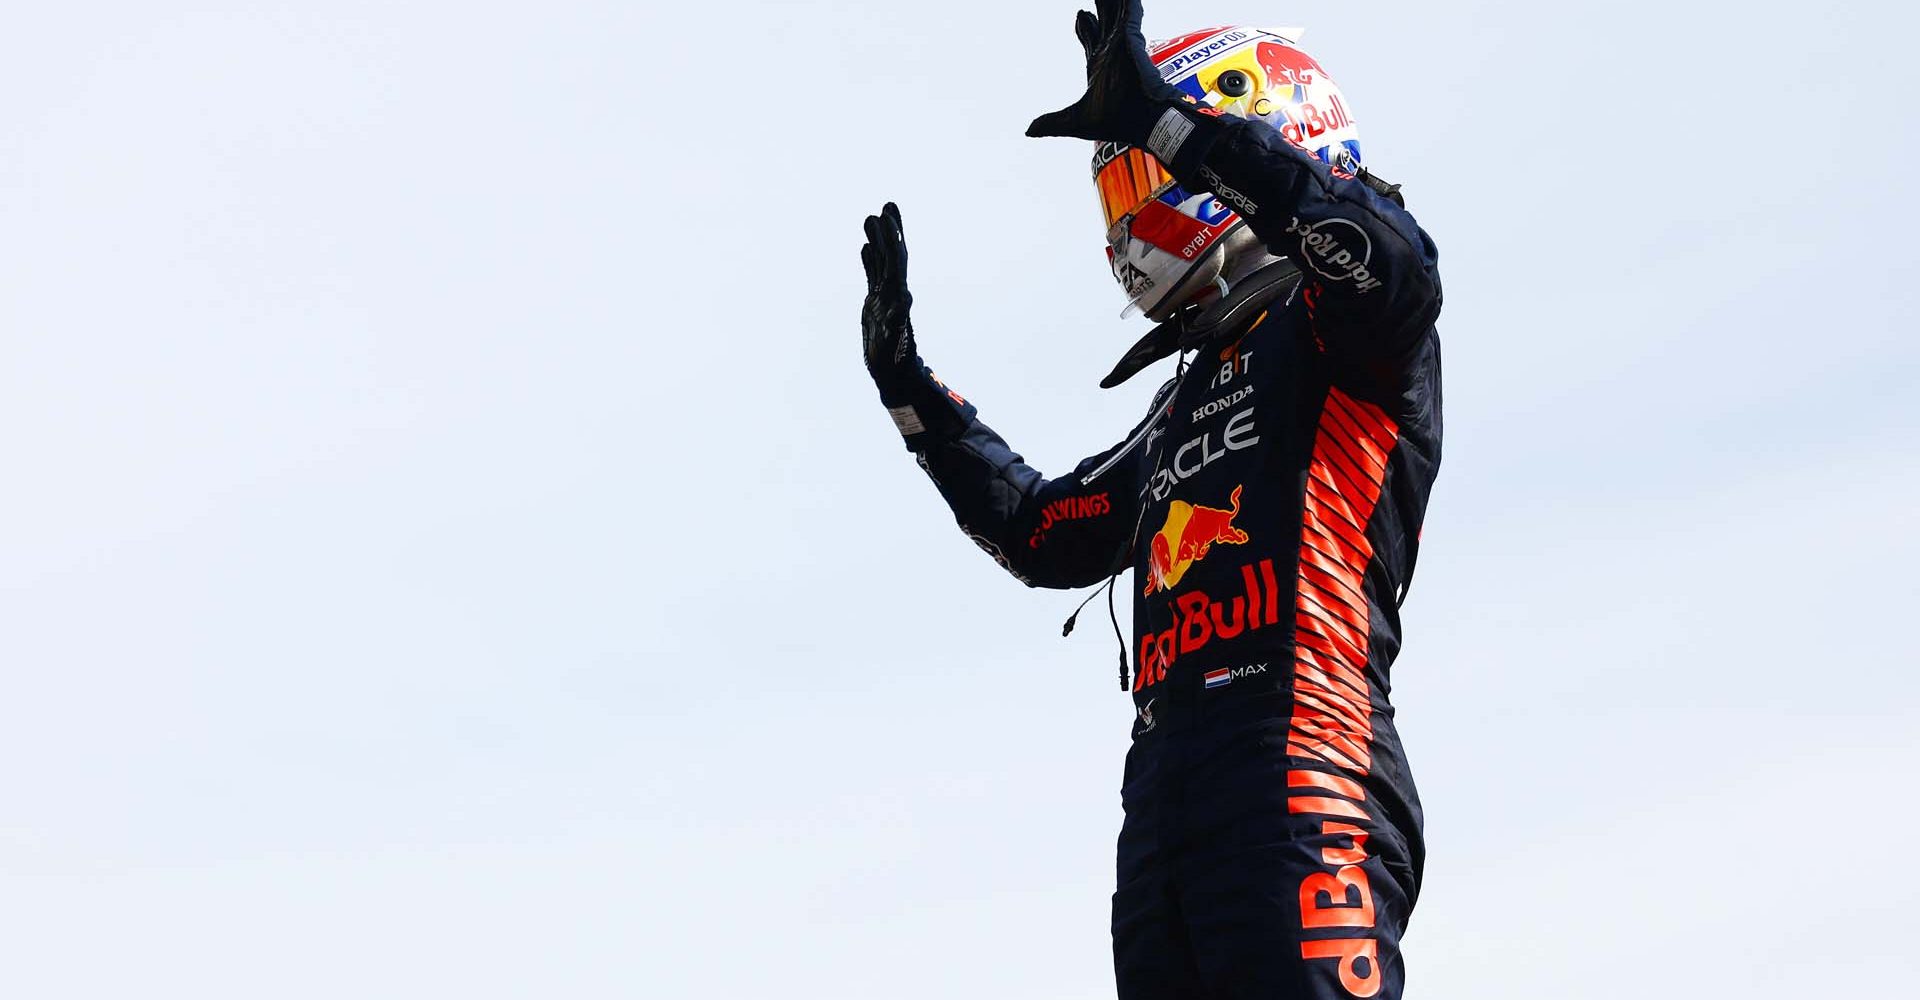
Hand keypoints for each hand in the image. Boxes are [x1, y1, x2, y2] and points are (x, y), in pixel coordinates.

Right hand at [860, 202, 915, 395]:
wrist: (892, 373)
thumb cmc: (894, 361)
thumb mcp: (895, 340)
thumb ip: (899, 319)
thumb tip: (905, 297)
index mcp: (897, 296)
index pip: (897, 260)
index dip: (893, 238)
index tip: (889, 216)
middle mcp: (893, 291)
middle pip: (891, 255)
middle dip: (889, 231)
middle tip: (887, 205)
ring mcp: (884, 296)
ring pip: (881, 262)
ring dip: (877, 241)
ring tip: (870, 217)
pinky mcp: (875, 304)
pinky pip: (872, 276)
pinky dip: (869, 261)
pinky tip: (865, 247)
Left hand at [1026, 0, 1188, 149]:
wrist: (1137, 121)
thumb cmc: (1115, 122)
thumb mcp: (1074, 121)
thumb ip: (1052, 122)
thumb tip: (1028, 131)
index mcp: (1099, 66)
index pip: (1090, 39)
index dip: (1084, 27)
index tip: (1080, 15)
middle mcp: (1112, 52)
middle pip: (1104, 21)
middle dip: (1099, 7)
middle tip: (1092, 0)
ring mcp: (1122, 43)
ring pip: (1115, 11)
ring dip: (1109, 0)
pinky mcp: (1131, 37)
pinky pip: (1129, 10)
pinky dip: (1127, 1)